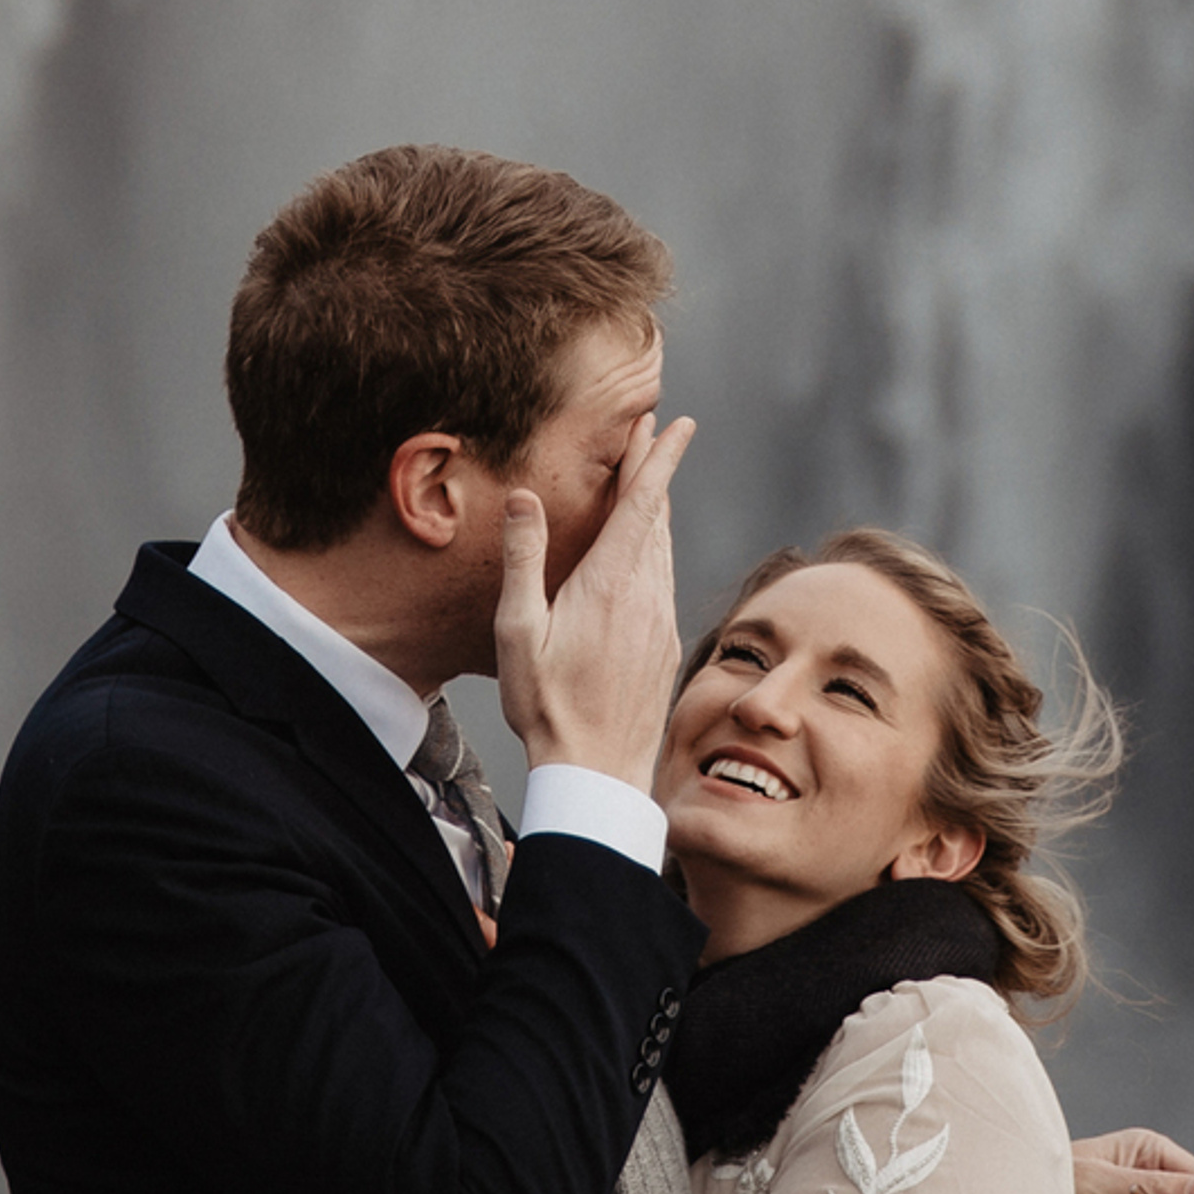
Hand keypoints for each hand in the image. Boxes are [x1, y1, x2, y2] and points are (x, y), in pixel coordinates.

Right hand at [495, 408, 694, 786]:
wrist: (598, 772)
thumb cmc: (547, 704)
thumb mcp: (518, 631)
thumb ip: (524, 559)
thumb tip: (523, 496)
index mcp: (609, 583)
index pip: (642, 503)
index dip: (658, 458)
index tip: (674, 421)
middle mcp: (645, 595)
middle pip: (655, 517)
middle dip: (653, 471)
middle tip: (652, 431)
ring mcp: (660, 620)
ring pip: (663, 549)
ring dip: (656, 510)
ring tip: (647, 482)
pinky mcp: (666, 644)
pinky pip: (664, 581)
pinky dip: (656, 551)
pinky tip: (646, 554)